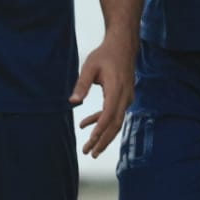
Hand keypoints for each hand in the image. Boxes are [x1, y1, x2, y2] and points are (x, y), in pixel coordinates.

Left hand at [70, 33, 136, 157]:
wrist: (123, 45)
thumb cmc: (105, 54)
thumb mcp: (89, 67)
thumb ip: (81, 85)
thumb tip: (72, 102)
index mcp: (116, 89)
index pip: (109, 114)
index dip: (100, 130)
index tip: (91, 141)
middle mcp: (125, 96)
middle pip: (115, 124)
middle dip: (103, 140)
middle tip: (90, 154)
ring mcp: (127, 97)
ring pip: (116, 122)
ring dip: (103, 136)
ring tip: (90, 148)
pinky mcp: (125, 97)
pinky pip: (115, 114)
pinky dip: (102, 122)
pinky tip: (86, 124)